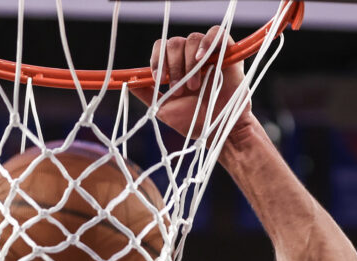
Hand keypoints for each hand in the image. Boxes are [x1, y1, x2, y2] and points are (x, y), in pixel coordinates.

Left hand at [131, 27, 253, 142]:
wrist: (217, 130)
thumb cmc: (193, 122)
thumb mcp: (163, 109)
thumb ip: (147, 94)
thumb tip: (128, 83)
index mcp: (176, 66)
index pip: (161, 48)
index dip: (157, 60)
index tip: (159, 80)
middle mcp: (191, 57)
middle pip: (174, 43)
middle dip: (173, 66)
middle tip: (179, 90)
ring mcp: (209, 54)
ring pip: (192, 39)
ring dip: (189, 63)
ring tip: (194, 86)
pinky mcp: (228, 52)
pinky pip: (217, 33)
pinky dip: (207, 43)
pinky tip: (201, 60)